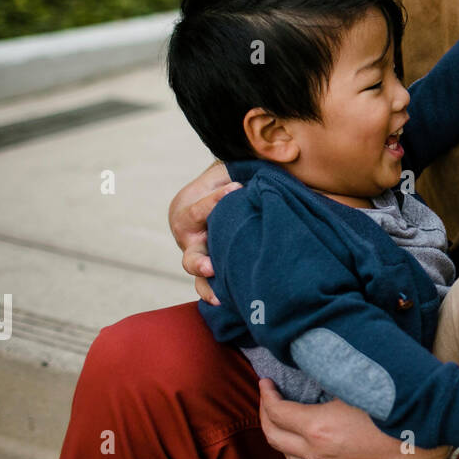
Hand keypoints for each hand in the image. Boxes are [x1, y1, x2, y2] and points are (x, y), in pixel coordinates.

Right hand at [168, 161, 239, 304]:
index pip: (198, 208)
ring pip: (199, 275)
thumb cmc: (231, 177)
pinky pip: (209, 287)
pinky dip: (215, 294)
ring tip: (220, 293)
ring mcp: (200, 256)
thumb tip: (271, 156)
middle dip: (200, 259)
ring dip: (208, 284)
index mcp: (187, 207)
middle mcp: (190, 237)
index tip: (239, 188)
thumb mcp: (228, 167)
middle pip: (190, 251)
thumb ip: (238, 165)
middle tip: (212, 265)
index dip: (216, 200)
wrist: (231, 195)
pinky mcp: (214, 270)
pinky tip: (227, 302)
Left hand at [258, 379, 446, 458]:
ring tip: (288, 423)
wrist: (433, 441)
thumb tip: (313, 368)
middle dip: (266, 415)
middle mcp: (320, 456)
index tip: (266, 383)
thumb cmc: (400, 407)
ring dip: (285, 440)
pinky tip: (315, 453)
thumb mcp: (360, 384)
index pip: (276, 412)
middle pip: (274, 438)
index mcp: (319, 429)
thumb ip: (332, 380)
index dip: (266, 395)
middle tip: (268, 400)